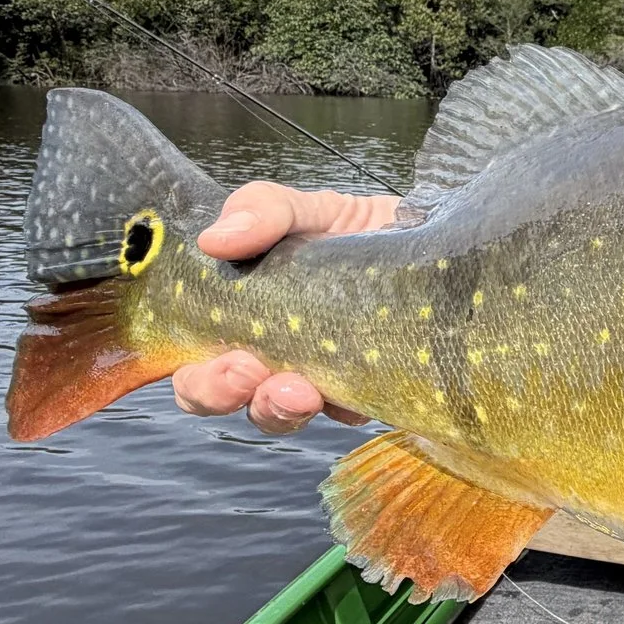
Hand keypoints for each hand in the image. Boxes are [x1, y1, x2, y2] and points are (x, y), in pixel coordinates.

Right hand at [168, 182, 400, 434]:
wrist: (428, 236)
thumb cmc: (350, 230)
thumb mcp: (305, 209)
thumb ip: (261, 210)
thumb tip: (215, 238)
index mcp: (239, 322)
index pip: (195, 368)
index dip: (196, 380)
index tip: (224, 363)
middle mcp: (272, 359)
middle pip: (229, 400)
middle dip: (226, 396)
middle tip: (248, 375)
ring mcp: (319, 379)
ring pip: (284, 414)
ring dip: (282, 409)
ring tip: (300, 391)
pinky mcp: (367, 390)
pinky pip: (351, 413)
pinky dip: (349, 405)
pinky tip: (358, 389)